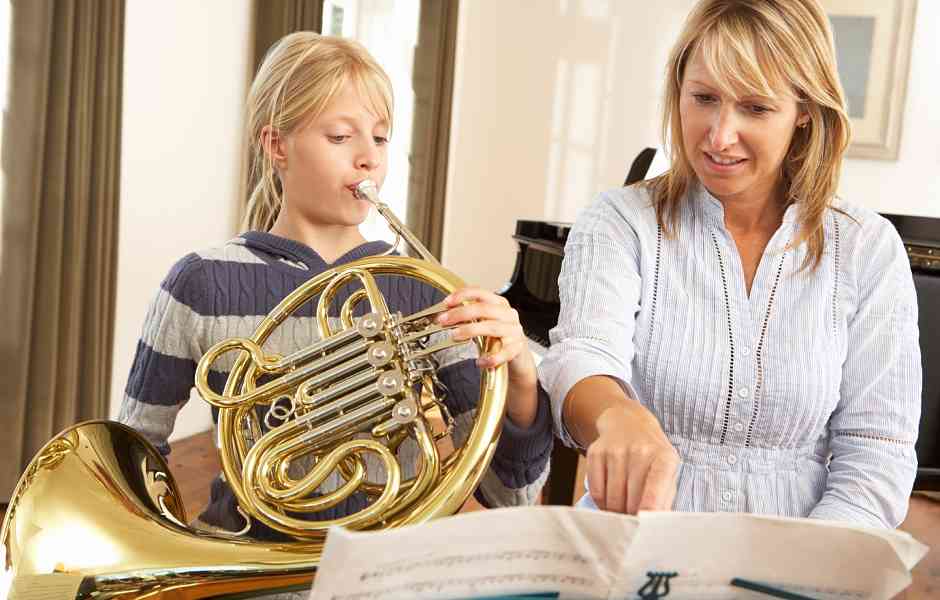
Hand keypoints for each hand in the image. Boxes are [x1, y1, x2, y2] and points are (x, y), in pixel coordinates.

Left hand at [436, 287, 537, 426]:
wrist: (519, 356)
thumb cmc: (498, 337)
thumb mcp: (486, 321)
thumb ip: (470, 316)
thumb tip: (444, 314)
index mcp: (499, 304)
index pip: (480, 293)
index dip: (462, 295)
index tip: (446, 302)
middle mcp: (508, 315)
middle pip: (484, 309)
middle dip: (460, 313)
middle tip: (443, 320)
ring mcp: (514, 332)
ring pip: (492, 327)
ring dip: (471, 330)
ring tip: (455, 335)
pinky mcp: (516, 349)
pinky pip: (503, 353)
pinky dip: (491, 358)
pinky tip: (479, 361)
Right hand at [586, 403, 678, 514]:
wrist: (628, 424)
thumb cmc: (652, 456)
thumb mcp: (668, 472)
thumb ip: (665, 500)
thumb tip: (655, 525)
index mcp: (664, 458)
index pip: (656, 488)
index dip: (649, 510)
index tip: (644, 527)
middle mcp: (640, 451)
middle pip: (631, 500)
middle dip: (632, 517)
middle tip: (634, 520)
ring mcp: (615, 450)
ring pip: (612, 499)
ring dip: (617, 511)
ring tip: (623, 507)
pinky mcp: (596, 453)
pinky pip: (596, 492)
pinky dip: (602, 503)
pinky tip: (610, 497)